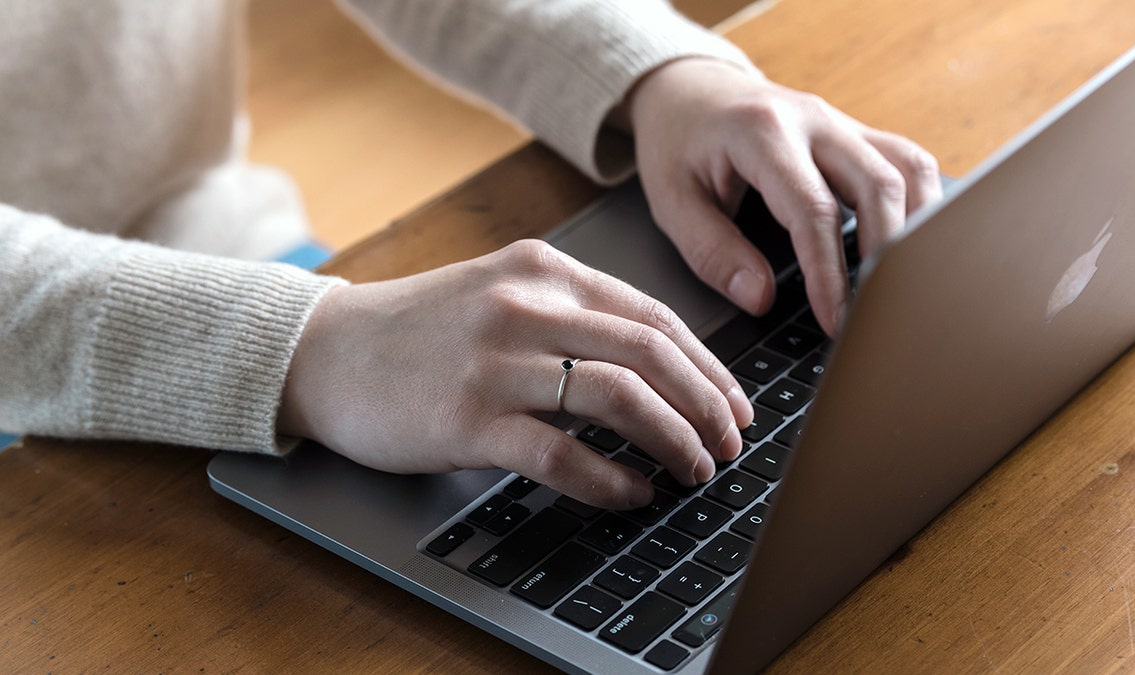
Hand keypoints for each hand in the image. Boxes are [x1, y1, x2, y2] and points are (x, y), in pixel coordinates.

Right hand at [278, 240, 753, 508]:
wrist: (324, 351)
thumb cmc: (419, 330)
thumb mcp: (500, 292)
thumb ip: (572, 315)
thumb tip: (659, 369)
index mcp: (544, 270)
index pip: (654, 317)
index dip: (708, 367)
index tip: (735, 404)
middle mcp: (526, 305)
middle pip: (651, 354)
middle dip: (706, 406)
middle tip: (730, 445)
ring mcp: (496, 361)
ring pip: (619, 397)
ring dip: (673, 441)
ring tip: (693, 471)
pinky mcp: (468, 417)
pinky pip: (562, 453)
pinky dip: (610, 480)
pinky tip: (632, 494)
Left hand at [617, 58, 943, 334]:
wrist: (687, 90)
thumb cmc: (677, 144)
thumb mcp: (672, 203)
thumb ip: (712, 252)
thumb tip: (761, 298)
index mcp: (763, 133)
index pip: (813, 211)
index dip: (829, 273)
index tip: (836, 320)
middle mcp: (812, 119)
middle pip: (878, 185)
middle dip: (886, 256)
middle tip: (879, 312)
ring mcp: (841, 122)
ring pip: (907, 169)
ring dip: (916, 228)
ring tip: (905, 285)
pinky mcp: (855, 133)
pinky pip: (905, 162)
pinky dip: (919, 205)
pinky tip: (910, 246)